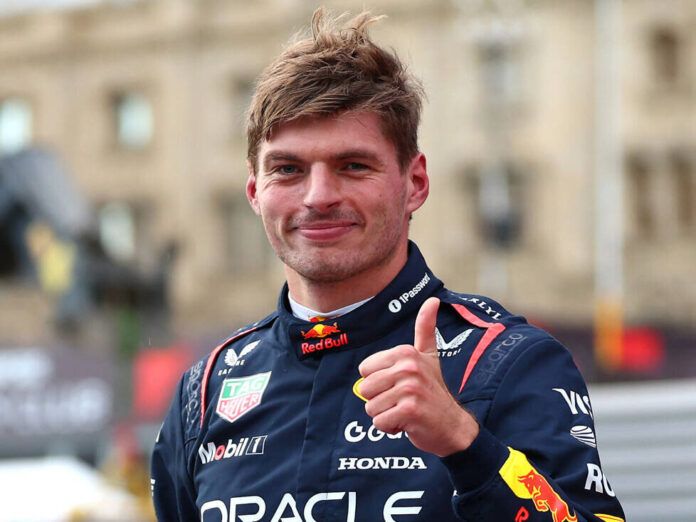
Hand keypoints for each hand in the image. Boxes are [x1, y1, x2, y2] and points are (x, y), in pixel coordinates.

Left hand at [358, 297, 478, 456]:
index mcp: (405, 352)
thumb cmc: (434, 390)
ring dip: (385, 414)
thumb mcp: (429, 356)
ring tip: (405, 410)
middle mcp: (408, 367)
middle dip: (379, 400)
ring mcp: (410, 388)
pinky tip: (407, 422)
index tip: (399, 385)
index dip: (378, 382)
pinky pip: (380, 421)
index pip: (364, 370)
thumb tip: (433, 300)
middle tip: (402, 400)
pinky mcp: (410, 410)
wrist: (453, 426)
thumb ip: (426, 328)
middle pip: (365, 388)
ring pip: (371, 407)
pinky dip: (390, 427)